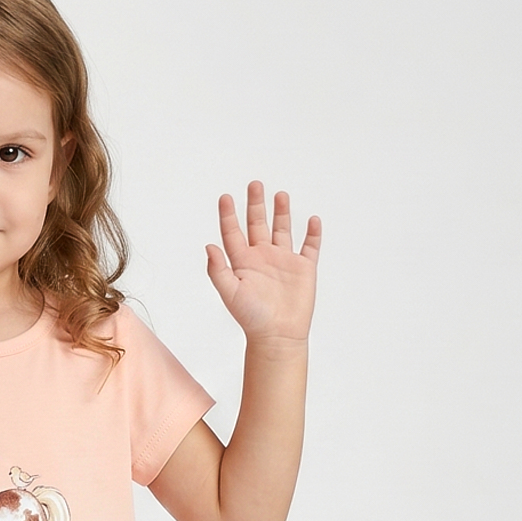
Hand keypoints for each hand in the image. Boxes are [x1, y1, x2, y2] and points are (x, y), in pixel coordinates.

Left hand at [205, 183, 320, 345]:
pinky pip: (310, 246)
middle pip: (258, 224)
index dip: (229, 215)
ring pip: (282, 230)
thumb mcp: (230, 293)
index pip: (233, 233)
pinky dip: (312, 233)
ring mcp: (283, 262)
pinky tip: (312, 220)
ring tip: (280, 195)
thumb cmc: (251, 318)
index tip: (226, 197)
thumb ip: (218, 270)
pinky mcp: (303, 269)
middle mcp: (262, 258)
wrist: (277, 336)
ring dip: (281, 212)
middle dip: (256, 204)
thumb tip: (209, 246)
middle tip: (254, 184)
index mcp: (243, 262)